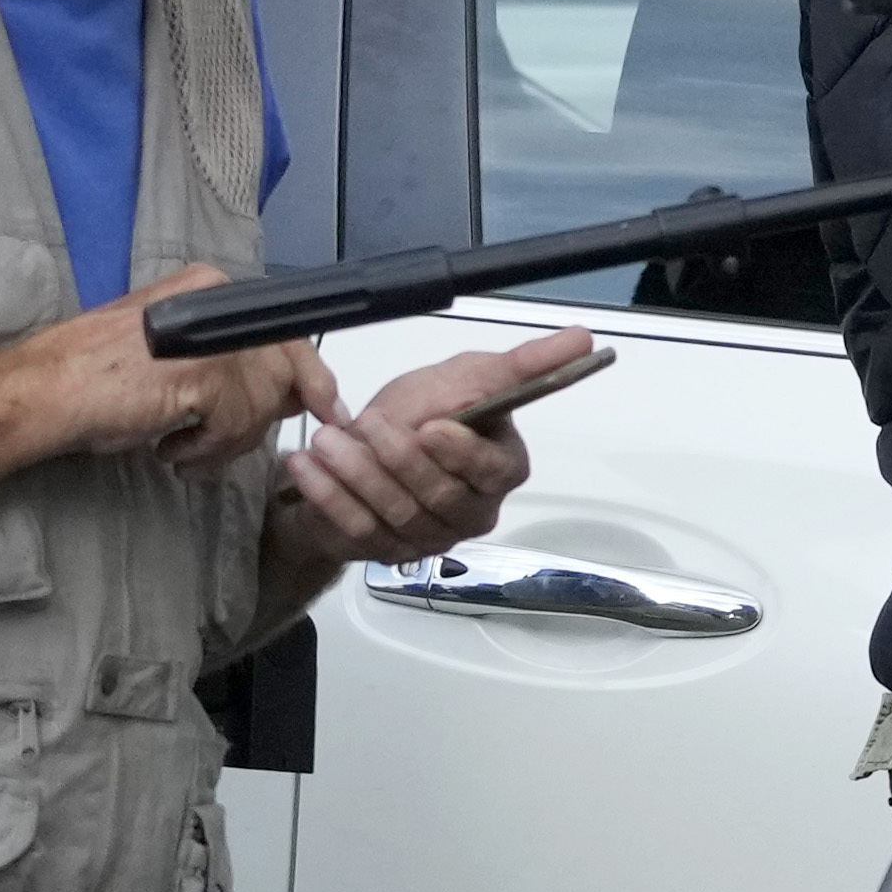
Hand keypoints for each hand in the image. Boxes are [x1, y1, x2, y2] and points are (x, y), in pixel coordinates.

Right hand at [16, 272, 324, 475]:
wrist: (37, 392)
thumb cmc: (88, 376)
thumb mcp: (166, 351)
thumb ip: (223, 358)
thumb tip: (286, 387)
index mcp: (206, 287)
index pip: (283, 328)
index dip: (307, 373)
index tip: (323, 405)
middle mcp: (217, 300)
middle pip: (284, 365)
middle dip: (267, 414)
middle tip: (226, 444)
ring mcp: (214, 336)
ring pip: (264, 400)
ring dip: (230, 440)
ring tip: (185, 451)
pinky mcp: (205, 375)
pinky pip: (236, 425)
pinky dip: (208, 449)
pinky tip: (171, 451)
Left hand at [274, 331, 606, 570]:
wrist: (361, 446)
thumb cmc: (423, 408)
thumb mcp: (468, 376)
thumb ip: (522, 364)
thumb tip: (585, 337)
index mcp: (502, 469)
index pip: (491, 470)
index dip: (460, 453)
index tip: (429, 427)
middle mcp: (473, 511)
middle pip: (438, 496)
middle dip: (395, 459)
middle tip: (364, 423)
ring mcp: (430, 539)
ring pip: (395, 514)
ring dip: (355, 476)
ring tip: (325, 441)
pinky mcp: (386, 554)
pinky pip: (358, 530)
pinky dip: (329, 497)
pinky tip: (306, 467)